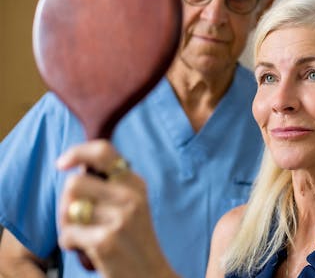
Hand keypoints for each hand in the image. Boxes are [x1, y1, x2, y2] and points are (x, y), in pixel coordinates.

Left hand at [57, 140, 177, 277]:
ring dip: (66, 224)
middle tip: (75, 219)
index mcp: (136, 184)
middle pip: (74, 183)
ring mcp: (120, 218)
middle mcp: (130, 196)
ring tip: (81, 234)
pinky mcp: (106, 240)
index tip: (62, 163)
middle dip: (65, 202)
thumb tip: (75, 168)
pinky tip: (85, 249)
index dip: (77, 152)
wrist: (150, 274)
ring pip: (68, 209)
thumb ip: (110, 185)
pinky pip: (67, 234)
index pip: (103, 151)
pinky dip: (69, 244)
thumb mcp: (132, 205)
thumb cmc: (134, 241)